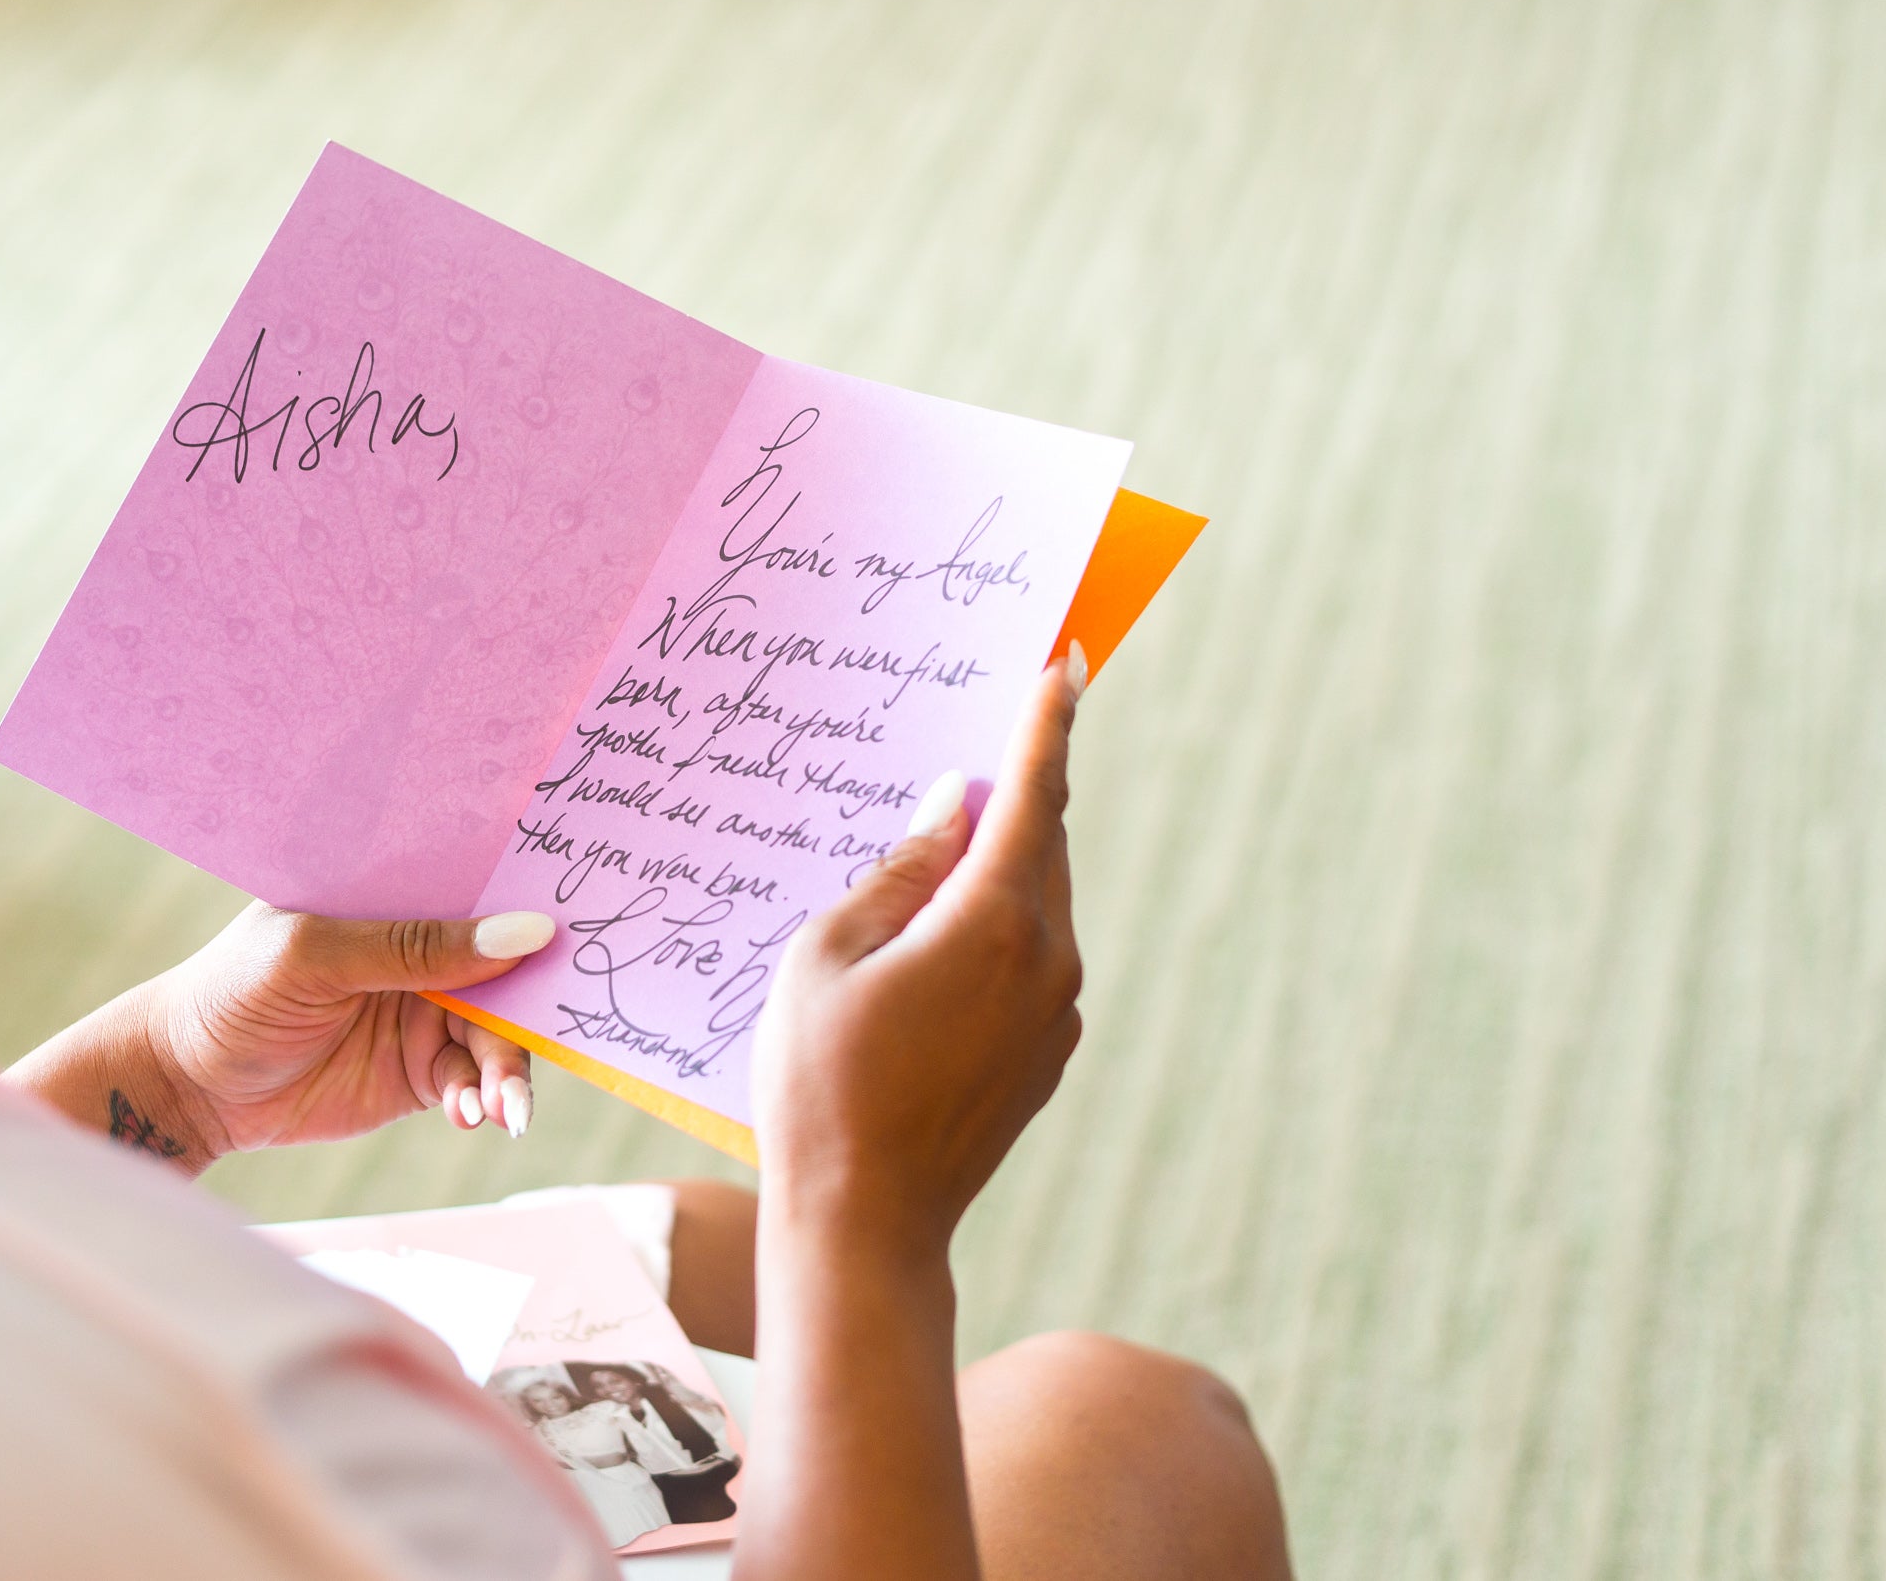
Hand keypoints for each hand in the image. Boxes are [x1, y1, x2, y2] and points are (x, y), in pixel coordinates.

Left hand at [142, 903, 557, 1155]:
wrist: (188, 1086)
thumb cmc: (234, 993)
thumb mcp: (318, 955)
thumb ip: (416, 946)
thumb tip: (526, 932)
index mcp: (395, 898)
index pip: (477, 885)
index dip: (529, 895)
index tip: (582, 916)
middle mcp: (421, 950)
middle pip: (505, 968)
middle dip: (538, 1001)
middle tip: (559, 1034)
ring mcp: (425, 1012)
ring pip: (499, 1033)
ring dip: (510, 1070)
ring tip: (503, 1108)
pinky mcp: (421, 1073)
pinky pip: (474, 1082)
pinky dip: (483, 1098)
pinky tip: (470, 1116)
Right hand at [753, 645, 1086, 1254]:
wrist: (865, 1224)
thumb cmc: (821, 1084)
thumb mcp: (826, 955)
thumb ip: (897, 871)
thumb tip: (951, 809)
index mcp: (995, 923)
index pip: (1035, 793)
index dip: (1046, 721)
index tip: (1064, 661)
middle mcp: (1048, 960)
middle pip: (1044, 843)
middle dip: (1019, 785)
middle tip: (989, 729)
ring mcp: (1056, 1014)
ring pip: (1038, 902)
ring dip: (999, 862)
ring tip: (939, 840)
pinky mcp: (1045, 1054)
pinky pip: (1029, 958)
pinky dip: (995, 924)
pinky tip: (934, 938)